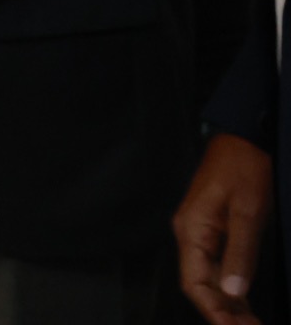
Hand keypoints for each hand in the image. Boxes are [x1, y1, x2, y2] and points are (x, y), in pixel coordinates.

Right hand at [176, 131, 272, 323]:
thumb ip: (240, 252)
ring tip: (252, 324)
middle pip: (200, 285)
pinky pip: (218, 267)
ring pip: (210, 279)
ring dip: (229, 305)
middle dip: (224, 314)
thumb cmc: (244, 169)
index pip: (195, 283)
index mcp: (192, 231)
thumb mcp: (248, 211)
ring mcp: (202, 233)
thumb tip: (234, 293)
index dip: (215, 312)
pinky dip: (231, 289)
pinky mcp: (215, 230)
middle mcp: (191, 235)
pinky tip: (244, 304)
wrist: (243, 137)